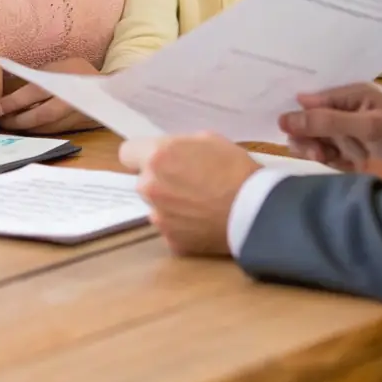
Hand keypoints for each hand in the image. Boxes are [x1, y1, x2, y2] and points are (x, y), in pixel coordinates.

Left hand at [0, 57, 100, 133]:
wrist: (110, 91)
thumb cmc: (78, 72)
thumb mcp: (58, 66)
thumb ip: (37, 75)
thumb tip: (10, 82)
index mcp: (64, 80)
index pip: (34, 93)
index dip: (12, 102)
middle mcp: (69, 102)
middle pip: (37, 116)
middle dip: (15, 119)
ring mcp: (72, 118)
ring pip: (43, 128)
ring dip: (22, 127)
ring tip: (6, 123)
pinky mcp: (73, 129)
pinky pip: (49, 132)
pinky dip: (34, 130)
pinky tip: (23, 127)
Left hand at [120, 133, 257, 255]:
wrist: (255, 211)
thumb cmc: (235, 170)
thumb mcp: (208, 140)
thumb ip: (179, 146)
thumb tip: (170, 153)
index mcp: (157, 157)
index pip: (126, 152)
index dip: (141, 154)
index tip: (154, 159)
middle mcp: (150, 187)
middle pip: (143, 180)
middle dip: (160, 179)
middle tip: (188, 180)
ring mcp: (159, 217)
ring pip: (156, 205)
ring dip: (170, 203)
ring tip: (200, 202)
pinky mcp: (171, 240)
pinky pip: (170, 227)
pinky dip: (182, 224)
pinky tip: (203, 219)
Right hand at [278, 82, 381, 186]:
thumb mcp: (368, 126)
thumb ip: (329, 121)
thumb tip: (286, 115)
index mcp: (349, 93)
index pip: (310, 103)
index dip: (297, 118)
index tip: (290, 136)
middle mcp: (345, 109)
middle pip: (310, 123)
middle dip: (311, 139)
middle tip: (321, 154)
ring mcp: (349, 130)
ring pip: (318, 141)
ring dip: (324, 152)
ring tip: (341, 160)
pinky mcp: (353, 150)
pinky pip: (331, 156)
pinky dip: (336, 162)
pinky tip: (351, 166)